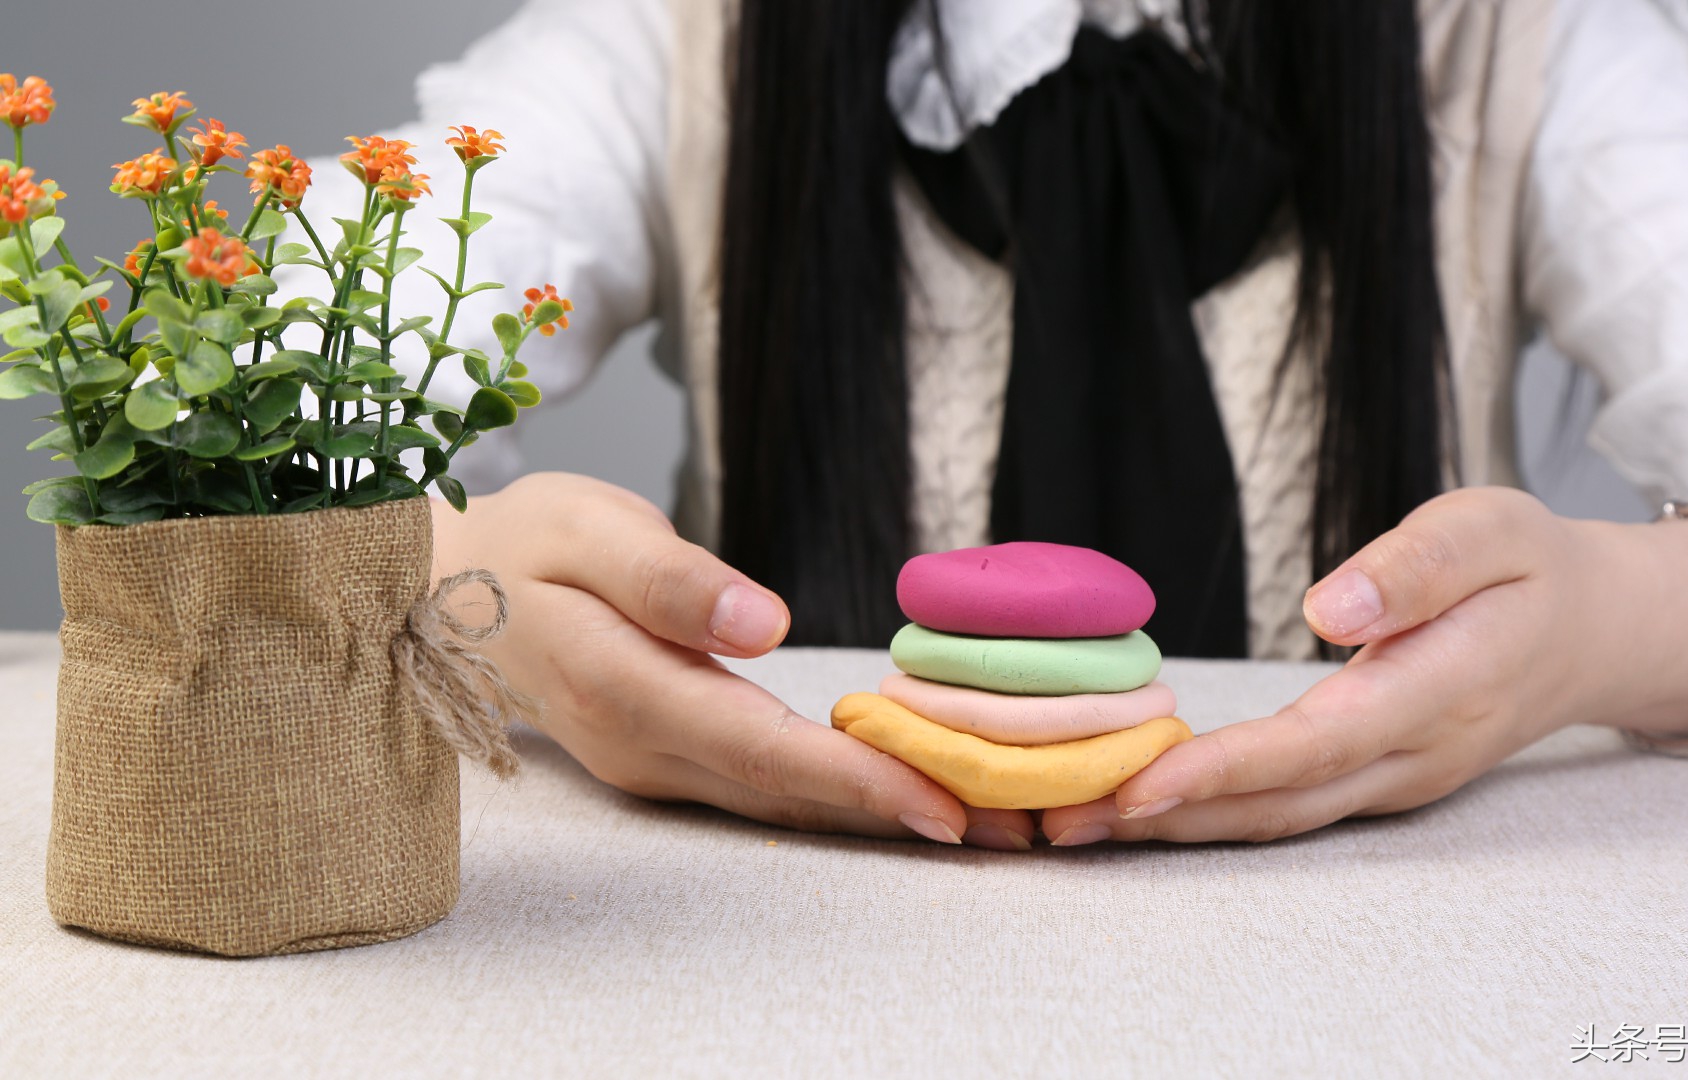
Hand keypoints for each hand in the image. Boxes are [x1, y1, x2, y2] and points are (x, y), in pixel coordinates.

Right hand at [433, 472, 1039, 850]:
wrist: (439, 595)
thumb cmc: (521, 545)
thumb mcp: (586, 528)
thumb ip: (669, 579)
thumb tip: (761, 626)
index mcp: (620, 686)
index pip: (758, 745)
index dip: (853, 777)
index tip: (941, 797)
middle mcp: (637, 745)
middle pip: (780, 792)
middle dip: (890, 809)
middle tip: (1003, 822)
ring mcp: (646, 761)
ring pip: (772, 801)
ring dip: (868, 811)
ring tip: (973, 811)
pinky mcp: (659, 757)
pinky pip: (755, 787)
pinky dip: (827, 793)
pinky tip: (888, 788)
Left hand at [1040, 486, 1687, 844]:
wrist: (1601, 631)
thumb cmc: (1536, 565)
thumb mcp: (1493, 526)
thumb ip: (1416, 565)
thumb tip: (1328, 607)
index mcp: (1440, 690)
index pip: (1315, 743)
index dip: (1224, 770)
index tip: (1139, 783)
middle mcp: (1414, 755)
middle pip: (1280, 804)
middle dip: (1168, 818)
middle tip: (1061, 818)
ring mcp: (1399, 779)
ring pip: (1279, 819)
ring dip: (1179, 827)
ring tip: (1077, 821)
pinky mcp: (1380, 779)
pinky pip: (1290, 808)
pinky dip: (1216, 812)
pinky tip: (1147, 803)